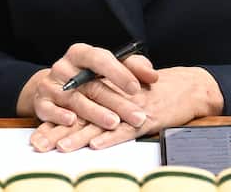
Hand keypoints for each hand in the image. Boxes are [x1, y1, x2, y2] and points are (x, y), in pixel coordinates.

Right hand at [16, 43, 156, 131]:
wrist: (54, 85)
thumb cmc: (88, 75)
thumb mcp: (109, 65)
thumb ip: (133, 66)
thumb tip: (153, 75)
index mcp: (81, 53)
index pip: (100, 59)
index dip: (119, 73)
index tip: (137, 88)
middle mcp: (64, 67)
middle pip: (92, 85)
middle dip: (117, 102)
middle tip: (137, 116)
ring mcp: (50, 85)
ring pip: (75, 100)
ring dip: (95, 113)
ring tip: (114, 123)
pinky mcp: (41, 103)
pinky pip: (50, 110)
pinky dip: (60, 117)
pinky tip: (73, 121)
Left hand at [29, 66, 223, 152]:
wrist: (191, 87)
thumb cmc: (160, 88)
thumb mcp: (131, 84)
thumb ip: (108, 92)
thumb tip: (82, 111)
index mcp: (110, 88)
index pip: (78, 103)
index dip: (58, 118)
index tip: (39, 132)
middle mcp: (118, 96)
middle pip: (83, 115)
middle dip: (60, 130)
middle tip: (41, 144)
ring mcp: (131, 108)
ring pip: (100, 123)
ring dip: (80, 136)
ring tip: (61, 147)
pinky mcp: (147, 119)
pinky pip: (125, 130)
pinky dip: (111, 137)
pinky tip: (96, 144)